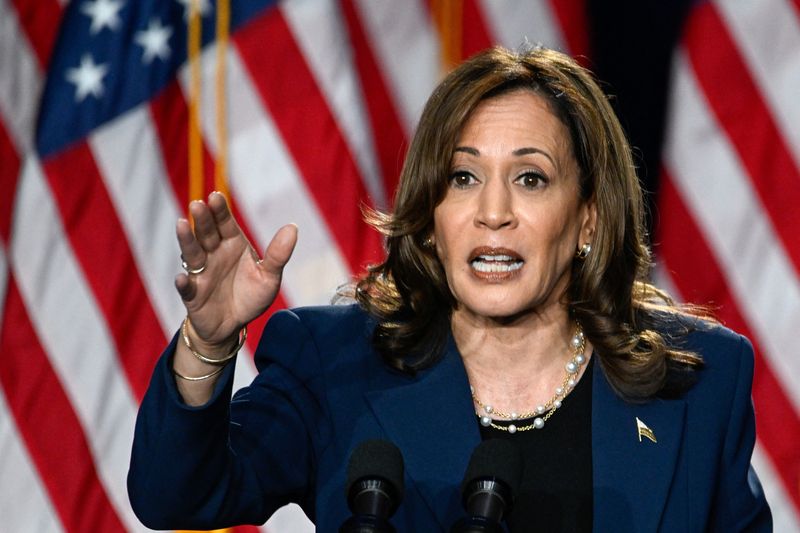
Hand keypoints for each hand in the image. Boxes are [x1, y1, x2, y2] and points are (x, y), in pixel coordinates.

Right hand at [174, 192, 296, 351]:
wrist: (233, 325)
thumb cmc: (250, 295)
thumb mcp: (270, 277)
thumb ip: (278, 254)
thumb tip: (293, 227)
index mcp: (232, 245)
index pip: (225, 223)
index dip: (220, 210)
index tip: (216, 196)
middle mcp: (213, 254)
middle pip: (206, 233)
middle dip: (202, 219)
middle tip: (198, 205)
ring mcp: (201, 273)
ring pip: (192, 253)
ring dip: (187, 240)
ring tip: (181, 224)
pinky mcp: (192, 294)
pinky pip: (186, 288)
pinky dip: (183, 283)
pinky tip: (182, 278)